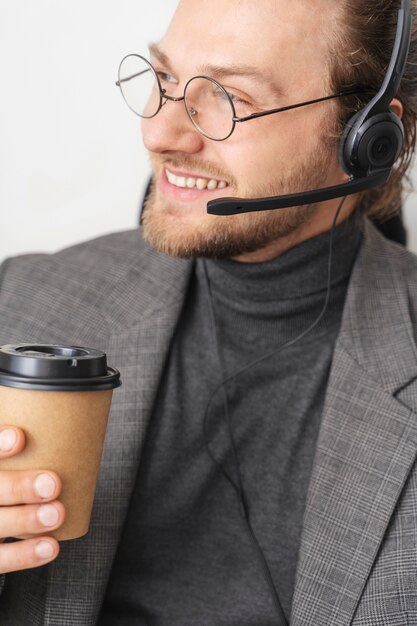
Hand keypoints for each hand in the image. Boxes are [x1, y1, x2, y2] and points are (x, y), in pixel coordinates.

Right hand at [0, 427, 64, 573]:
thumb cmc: (10, 474)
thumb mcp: (14, 462)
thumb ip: (23, 442)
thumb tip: (66, 405)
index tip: (19, 437)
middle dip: (18, 487)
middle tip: (52, 483)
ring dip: (25, 520)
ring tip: (57, 513)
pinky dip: (24, 555)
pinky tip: (51, 546)